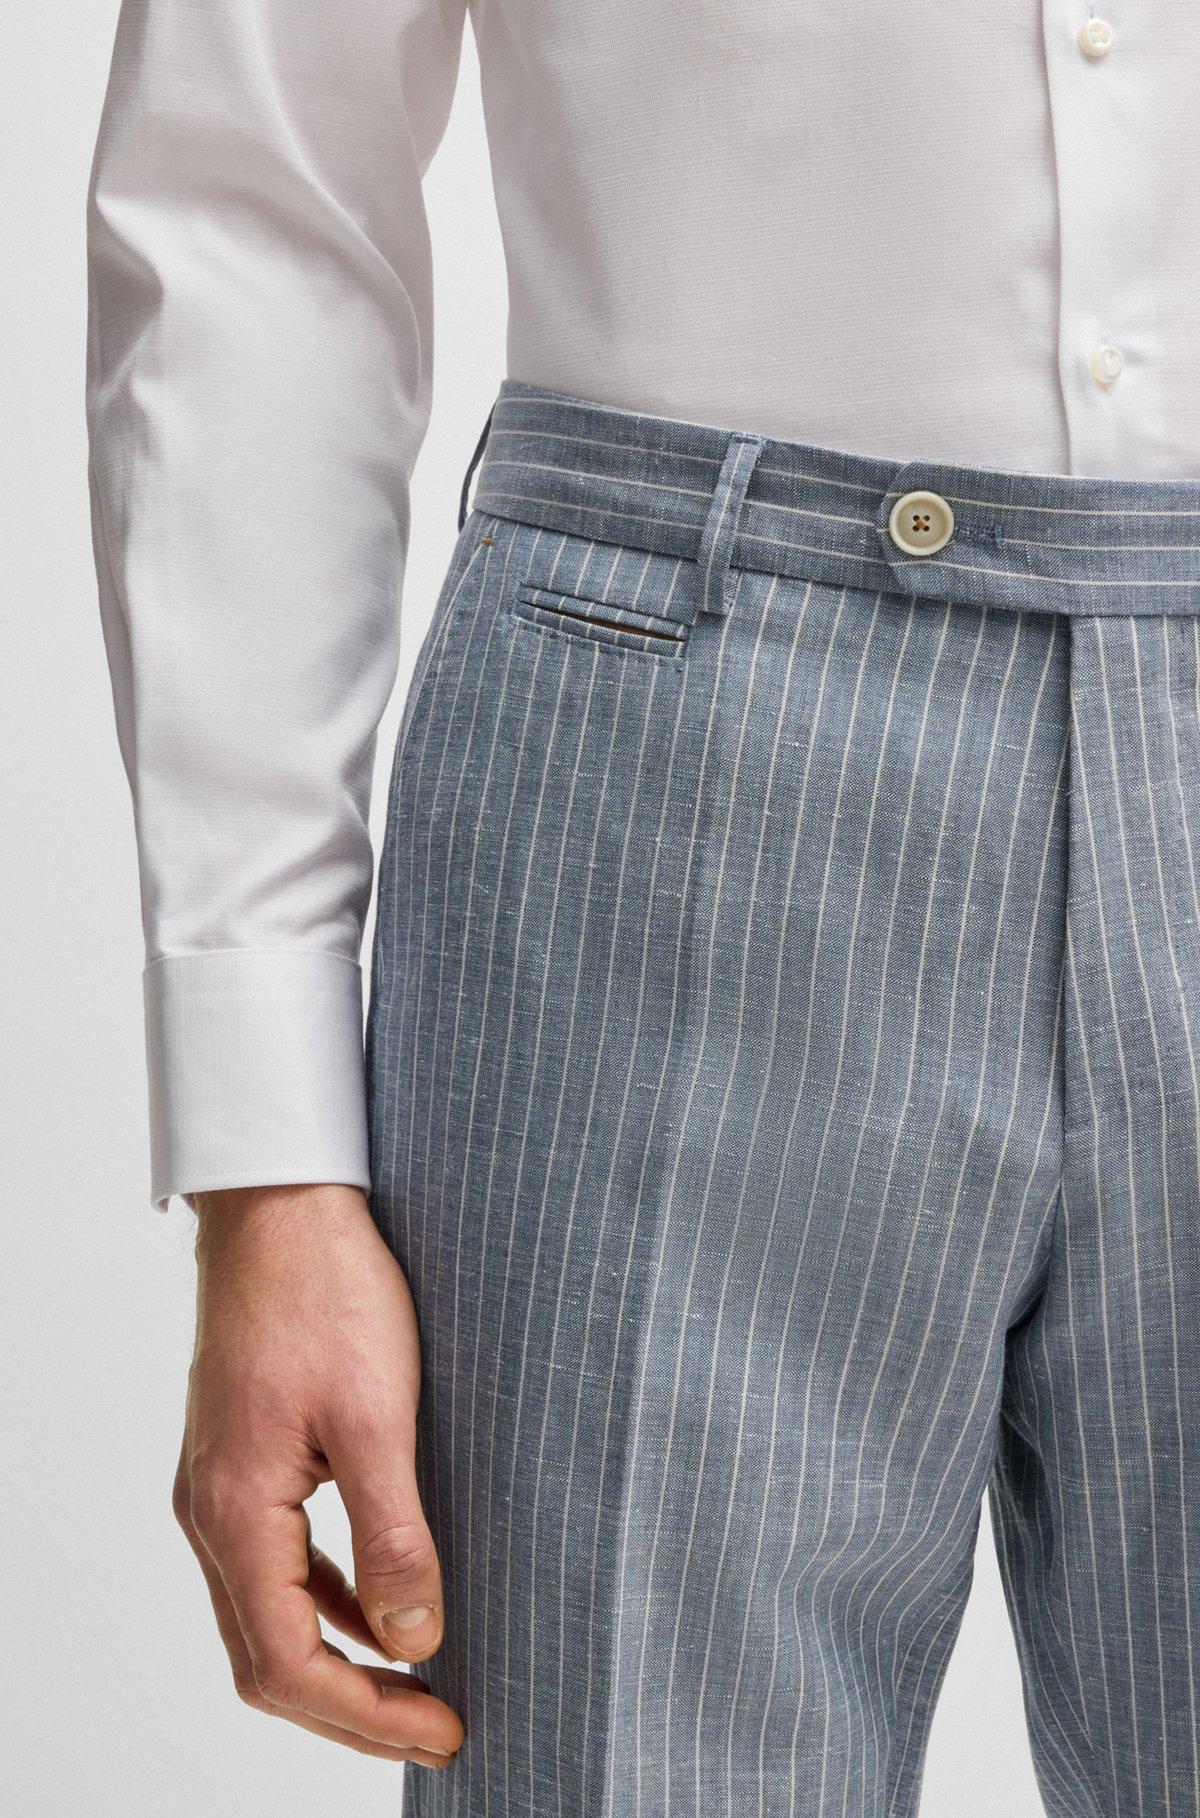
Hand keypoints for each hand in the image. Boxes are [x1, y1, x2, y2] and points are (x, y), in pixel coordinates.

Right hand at [172, 1182, 462, 1765]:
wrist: (283, 1207)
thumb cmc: (327, 1293)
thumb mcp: (376, 1415)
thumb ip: (393, 1532)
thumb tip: (415, 1641)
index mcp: (235, 1510)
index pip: (287, 1663)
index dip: (365, 1714)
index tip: (444, 1728)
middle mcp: (211, 1512)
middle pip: (267, 1658)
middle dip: (353, 1707)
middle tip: (439, 1726)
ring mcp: (219, 1487)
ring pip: (268, 1617)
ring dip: (339, 1662)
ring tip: (416, 1686)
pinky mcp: (243, 1460)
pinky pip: (276, 1565)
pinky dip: (327, 1603)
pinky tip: (381, 1602)